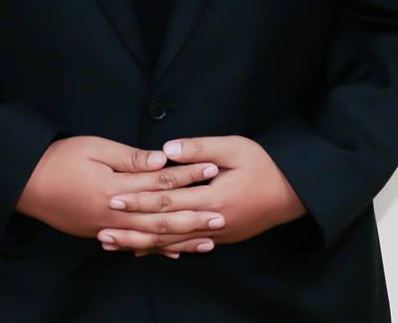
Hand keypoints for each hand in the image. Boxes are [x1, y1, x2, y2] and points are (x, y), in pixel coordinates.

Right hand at [15, 135, 224, 257]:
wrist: (27, 184)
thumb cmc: (60, 159)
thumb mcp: (95, 148)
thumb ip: (129, 158)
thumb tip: (161, 160)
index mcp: (116, 189)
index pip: (160, 182)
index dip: (187, 176)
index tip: (212, 170)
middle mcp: (115, 215)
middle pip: (161, 217)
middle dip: (194, 215)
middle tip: (222, 215)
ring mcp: (107, 229)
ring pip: (152, 237)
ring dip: (182, 239)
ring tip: (208, 240)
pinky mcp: (100, 234)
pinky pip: (134, 245)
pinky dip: (156, 249)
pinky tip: (175, 252)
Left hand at [97, 134, 307, 256]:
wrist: (294, 192)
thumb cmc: (264, 164)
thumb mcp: (233, 147)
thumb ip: (199, 149)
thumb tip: (165, 150)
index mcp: (213, 198)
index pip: (168, 201)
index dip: (139, 201)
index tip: (114, 199)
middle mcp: (212, 222)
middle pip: (165, 229)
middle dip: (133, 228)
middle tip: (103, 229)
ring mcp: (217, 235)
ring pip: (173, 243)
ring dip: (143, 243)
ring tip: (115, 244)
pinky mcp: (220, 238)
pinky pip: (187, 246)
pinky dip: (164, 248)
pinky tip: (147, 250)